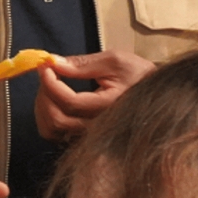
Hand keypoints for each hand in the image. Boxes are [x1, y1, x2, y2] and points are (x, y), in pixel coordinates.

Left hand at [34, 51, 155, 139]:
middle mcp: (97, 128)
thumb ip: (82, 64)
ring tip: (48, 86)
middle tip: (48, 73)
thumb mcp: (114, 61)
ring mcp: (89, 135)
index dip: (51, 83)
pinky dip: (45, 117)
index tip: (46, 65)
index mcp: (108, 108)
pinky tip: (51, 99)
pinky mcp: (82, 137)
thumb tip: (53, 62)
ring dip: (42, 106)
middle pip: (56, 119)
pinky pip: (54, 134)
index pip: (70, 102)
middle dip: (44, 93)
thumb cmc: (138, 74)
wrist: (156, 94)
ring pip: (51, 131)